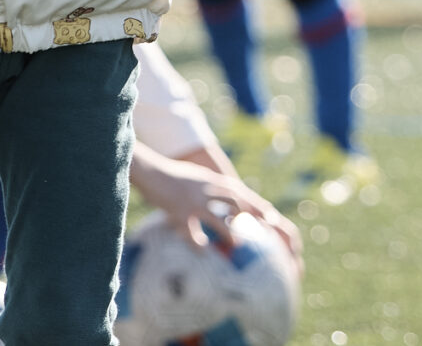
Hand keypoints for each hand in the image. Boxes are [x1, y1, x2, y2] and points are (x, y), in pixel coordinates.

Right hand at [133, 151, 302, 260]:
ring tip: (237, 244)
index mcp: (211, 181)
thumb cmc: (171, 176)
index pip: (238, 192)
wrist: (150, 170)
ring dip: (228, 232)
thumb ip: (209, 186)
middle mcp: (206, 189)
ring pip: (217, 218)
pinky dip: (198, 243)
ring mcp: (194, 201)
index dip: (255, 203)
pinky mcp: (179, 211)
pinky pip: (192, 231)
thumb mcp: (196, 177)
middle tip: (267, 228)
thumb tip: (223, 194)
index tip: (270, 214)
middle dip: (252, 215)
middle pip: (235, 202)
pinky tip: (203, 251)